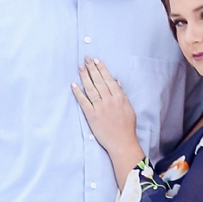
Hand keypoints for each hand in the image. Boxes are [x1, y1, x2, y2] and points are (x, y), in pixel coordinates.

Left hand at [73, 54, 143, 187]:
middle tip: (86, 59)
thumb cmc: (127, 126)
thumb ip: (122, 93)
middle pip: (98, 81)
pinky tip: (74, 84)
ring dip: (85, 76)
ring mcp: (99, 108)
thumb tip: (116, 81)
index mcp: (119, 97)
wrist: (122, 142)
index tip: (97, 60)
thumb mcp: (129, 107)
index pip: (108, 79)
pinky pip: (83, 102)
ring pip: (91, 88)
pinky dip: (78, 93)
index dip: (102, 69)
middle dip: (92, 68)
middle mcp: (109, 100)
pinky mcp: (91, 116)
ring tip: (80, 67)